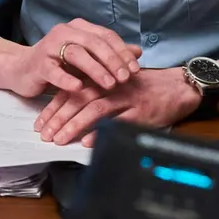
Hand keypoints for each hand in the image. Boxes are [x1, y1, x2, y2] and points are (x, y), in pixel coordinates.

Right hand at [0, 19, 140, 97]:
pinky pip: (54, 71)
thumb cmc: (59, 65)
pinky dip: (67, 80)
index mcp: (79, 28)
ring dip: (95, 69)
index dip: (122, 52)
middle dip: (112, 60)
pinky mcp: (38, 64)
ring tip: (110, 84)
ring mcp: (50, 47)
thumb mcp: (88, 59)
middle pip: (94, 43)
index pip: (106, 36)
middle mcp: (65, 32)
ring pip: (76, 54)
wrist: (22, 69)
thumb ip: (111, 55)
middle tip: (125, 78)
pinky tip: (79, 88)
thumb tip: (138, 51)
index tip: (135, 69)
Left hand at [33, 67, 200, 146]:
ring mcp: (127, 98)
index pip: (72, 90)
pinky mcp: (141, 111)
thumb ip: (95, 93)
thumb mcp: (117, 85)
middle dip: (59, 118)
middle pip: (79, 99)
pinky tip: (89, 141)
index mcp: (103, 77)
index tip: (40, 123)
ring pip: (95, 109)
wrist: (178, 87)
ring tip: (60, 139)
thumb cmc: (145, 88)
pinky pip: (119, 121)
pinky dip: (103, 131)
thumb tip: (69, 112)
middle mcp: (112, 85)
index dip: (54, 107)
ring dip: (74, 125)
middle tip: (44, 135)